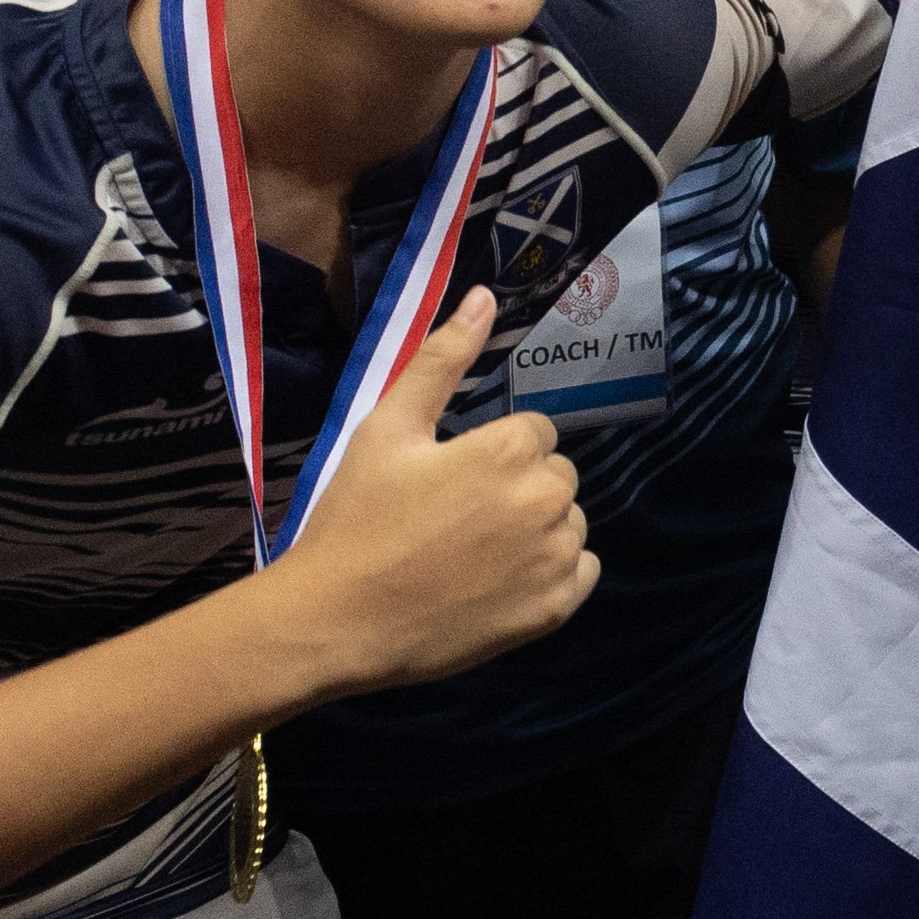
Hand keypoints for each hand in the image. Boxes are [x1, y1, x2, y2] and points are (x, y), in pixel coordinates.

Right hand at [254, 293, 586, 696]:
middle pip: (556, 476)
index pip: (533, 433)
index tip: (448, 480)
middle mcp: (547, 500)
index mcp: (510, 450)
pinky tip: (502, 581)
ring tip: (473, 552)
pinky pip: (582, 572)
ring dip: (537, 529)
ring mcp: (554, 559)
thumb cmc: (356, 518)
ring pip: (570, 522)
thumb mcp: (388, 428)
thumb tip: (484, 296)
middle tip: (456, 517)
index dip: (490, 452)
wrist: (336, 622)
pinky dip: (553, 574)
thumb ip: (442, 359)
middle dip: (518, 486)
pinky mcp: (554, 609)